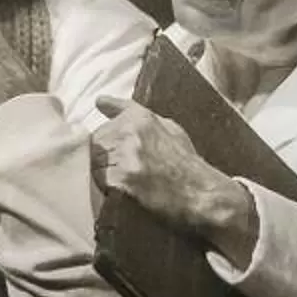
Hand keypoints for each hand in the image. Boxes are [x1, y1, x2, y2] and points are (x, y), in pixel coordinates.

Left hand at [90, 97, 258, 267]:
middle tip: (124, 172)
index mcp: (141, 117)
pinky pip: (100, 182)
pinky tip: (126, 192)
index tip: (116, 152)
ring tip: (127, 182)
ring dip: (104, 174)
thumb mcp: (167, 128)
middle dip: (103, 159)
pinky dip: (108, 189)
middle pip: (95, 144)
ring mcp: (127, 155)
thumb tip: (100, 101)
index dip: (106, 142)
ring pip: (94, 163)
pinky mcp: (123, 178)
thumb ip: (131, 112)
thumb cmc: (186, 165)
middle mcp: (132, 132)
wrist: (202, 195)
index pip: (104, 124)